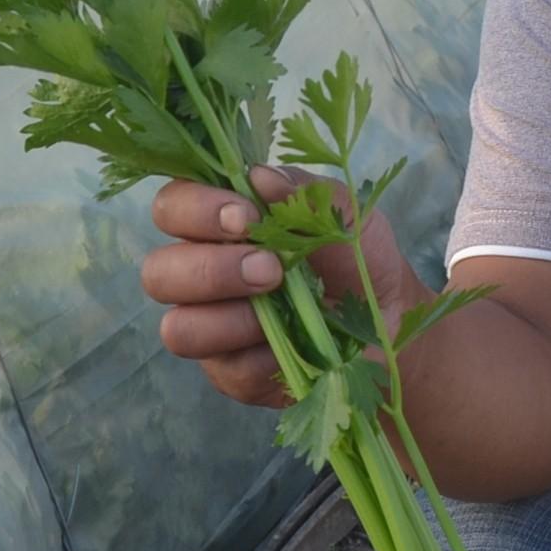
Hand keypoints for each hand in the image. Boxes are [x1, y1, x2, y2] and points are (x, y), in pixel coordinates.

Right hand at [140, 170, 423, 407]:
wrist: (392, 324)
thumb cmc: (359, 259)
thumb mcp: (345, 214)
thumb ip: (301, 193)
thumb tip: (258, 176)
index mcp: (219, 227)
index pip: (171, 208)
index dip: (193, 209)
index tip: (245, 215)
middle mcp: (202, 275)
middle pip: (158, 272)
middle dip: (210, 268)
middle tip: (270, 268)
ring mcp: (212, 328)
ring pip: (177, 328)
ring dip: (228, 316)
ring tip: (278, 304)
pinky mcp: (231, 373)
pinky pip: (223, 368)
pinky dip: (261, 354)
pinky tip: (294, 343)